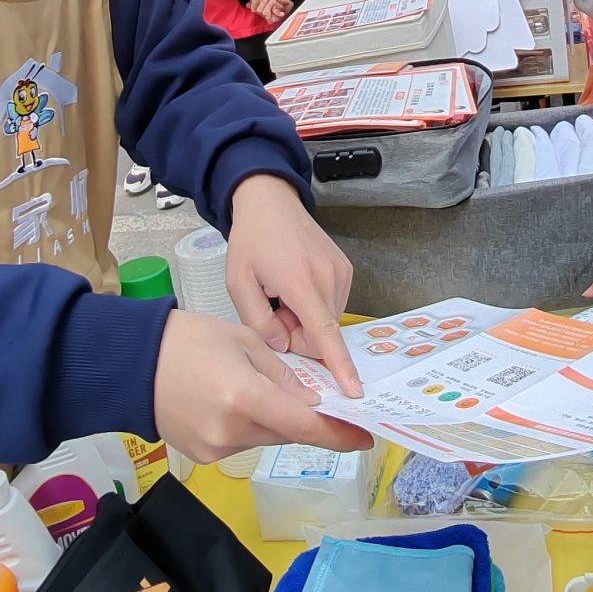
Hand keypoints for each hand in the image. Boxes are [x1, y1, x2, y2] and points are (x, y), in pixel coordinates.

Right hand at [153, 310, 372, 462]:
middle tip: (312, 397)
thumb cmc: (187, 340)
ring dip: (271, 418)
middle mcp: (231, 431)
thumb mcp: (245, 343)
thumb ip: (283, 375)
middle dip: (302, 417)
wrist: (131, 362)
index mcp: (244, 397)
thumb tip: (312, 401)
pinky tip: (228, 400)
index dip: (339, 434)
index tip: (364, 437)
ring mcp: (215, 449)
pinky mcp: (204, 457)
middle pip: (286, 433)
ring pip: (264, 437)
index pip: (305, 426)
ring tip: (248, 385)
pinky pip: (242, 442)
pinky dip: (247, 425)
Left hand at [225, 175, 361, 395]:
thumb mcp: (238, 283)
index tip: (353, 389)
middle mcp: (328, 277)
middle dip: (297, 334)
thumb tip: (284, 346)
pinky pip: (332, 306)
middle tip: (273, 309)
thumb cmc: (251, 240)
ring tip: (282, 293)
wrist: (271, 202)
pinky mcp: (345, 269)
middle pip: (320, 333)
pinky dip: (314, 307)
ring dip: (305, 320)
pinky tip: (295, 287)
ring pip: (327, 321)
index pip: (324, 332)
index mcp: (300, 281)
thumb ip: (258, 322)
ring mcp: (341, 272)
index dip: (338, 364)